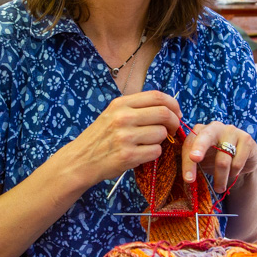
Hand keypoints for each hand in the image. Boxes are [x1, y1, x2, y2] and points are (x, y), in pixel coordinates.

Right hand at [61, 91, 181, 185]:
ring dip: (161, 140)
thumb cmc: (101, 137)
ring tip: (148, 143)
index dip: (173, 104)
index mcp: (120, 104)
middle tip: (172, 130)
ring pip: (161, 134)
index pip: (157, 96)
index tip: (176, 112)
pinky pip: (155, 151)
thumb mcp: (113, 114)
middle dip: (174, 122)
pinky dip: (154, 153)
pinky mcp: (127, 156)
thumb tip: (168, 107)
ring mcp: (125, 137)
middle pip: (164, 113)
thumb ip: (136, 108)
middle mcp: (123, 117)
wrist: (80, 160)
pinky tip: (142, 154)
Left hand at [181, 122, 256, 193]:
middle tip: (194, 159)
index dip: (187, 162)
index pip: (189, 144)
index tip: (188, 179)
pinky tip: (233, 172)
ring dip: (220, 178)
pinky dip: (233, 173)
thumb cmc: (216, 158)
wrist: (243, 159)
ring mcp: (231, 131)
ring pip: (222, 160)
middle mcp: (215, 127)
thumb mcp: (202, 160)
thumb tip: (187, 179)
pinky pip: (237, 163)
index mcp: (199, 130)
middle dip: (199, 148)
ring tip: (219, 188)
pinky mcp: (246, 139)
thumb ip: (192, 163)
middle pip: (204, 138)